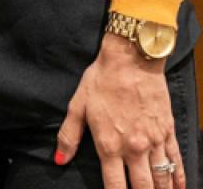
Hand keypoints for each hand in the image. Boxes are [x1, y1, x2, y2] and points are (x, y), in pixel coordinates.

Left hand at [56, 33, 185, 188]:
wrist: (131, 62)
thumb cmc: (100, 82)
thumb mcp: (77, 107)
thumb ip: (69, 137)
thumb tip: (59, 160)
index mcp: (109, 145)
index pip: (114, 184)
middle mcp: (134, 148)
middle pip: (142, 186)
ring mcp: (154, 141)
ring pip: (161, 177)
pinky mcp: (167, 132)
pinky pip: (176, 160)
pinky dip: (178, 176)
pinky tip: (179, 187)